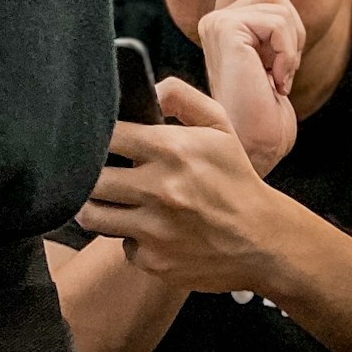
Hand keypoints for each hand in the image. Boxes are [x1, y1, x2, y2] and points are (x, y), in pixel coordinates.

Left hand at [78, 80, 286, 289]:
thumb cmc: (236, 179)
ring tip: (109, 198)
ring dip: (96, 205)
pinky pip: (123, 245)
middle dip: (88, 172)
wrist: (263, 241)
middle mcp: (159, 190)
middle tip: (97, 169)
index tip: (97, 137)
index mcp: (171, 149)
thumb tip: (148, 89)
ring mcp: (155, 230)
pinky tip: (146, 229)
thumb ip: (181, 96)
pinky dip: (129, 238)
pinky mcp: (156, 262)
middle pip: (91, 178)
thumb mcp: (219, 126)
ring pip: (93, 214)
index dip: (96, 134)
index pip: (108, 134)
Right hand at [198, 0, 303, 174]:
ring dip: (290, 47)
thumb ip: (267, 20)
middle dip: (291, 33)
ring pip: (278, 4)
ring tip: (274, 79)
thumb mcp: (272, 56)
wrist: (256, 149)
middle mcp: (214, 20)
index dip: (280, 12)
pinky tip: (273, 82)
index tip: (275, 58)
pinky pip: (277, 23)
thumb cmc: (266, 114)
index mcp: (223, 25)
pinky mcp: (225, 29)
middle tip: (278, 72)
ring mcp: (216, 23)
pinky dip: (287, 55)